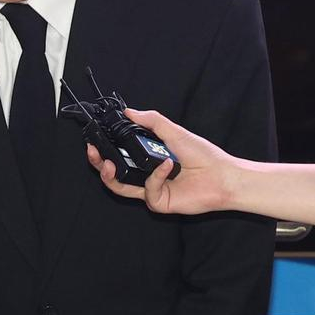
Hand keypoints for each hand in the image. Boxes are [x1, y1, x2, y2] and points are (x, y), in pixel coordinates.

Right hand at [87, 108, 235, 214]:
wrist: (222, 176)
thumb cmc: (204, 156)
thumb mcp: (174, 132)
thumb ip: (152, 121)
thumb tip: (130, 111)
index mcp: (149, 158)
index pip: (121, 155)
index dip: (106, 149)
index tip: (96, 139)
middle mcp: (147, 175)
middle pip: (114, 173)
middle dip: (98, 164)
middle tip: (93, 152)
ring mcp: (152, 190)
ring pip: (121, 187)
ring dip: (111, 175)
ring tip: (107, 164)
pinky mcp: (158, 202)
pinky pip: (147, 190)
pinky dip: (155, 176)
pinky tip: (167, 166)